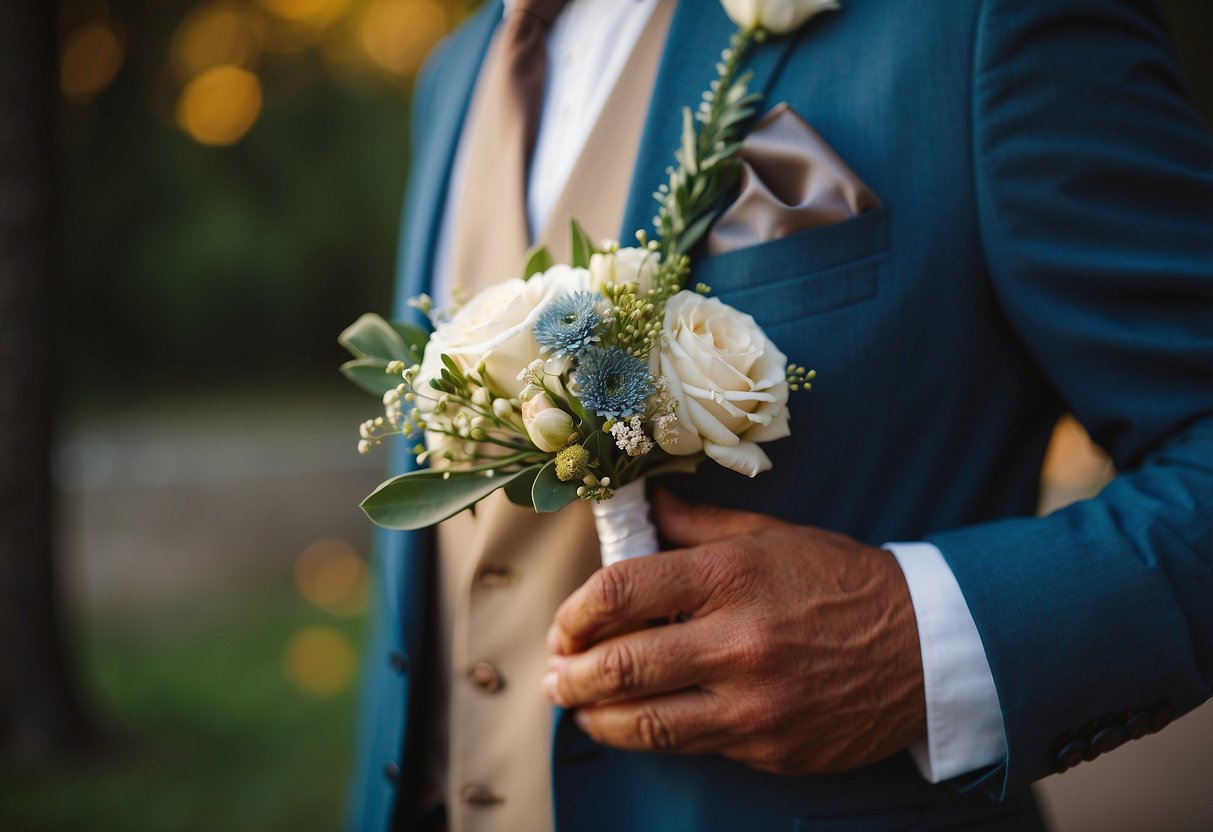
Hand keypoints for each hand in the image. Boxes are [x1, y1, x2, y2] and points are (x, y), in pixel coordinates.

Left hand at [543, 489, 926, 774]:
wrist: (924, 647)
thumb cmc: (841, 581)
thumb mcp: (771, 535)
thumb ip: (696, 525)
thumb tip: (641, 506)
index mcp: (732, 576)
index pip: (621, 591)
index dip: (573, 611)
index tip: (564, 623)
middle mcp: (739, 642)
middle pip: (619, 666)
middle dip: (569, 674)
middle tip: (553, 673)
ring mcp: (755, 704)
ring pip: (644, 724)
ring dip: (594, 717)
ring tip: (578, 705)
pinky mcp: (769, 748)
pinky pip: (692, 745)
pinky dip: (653, 735)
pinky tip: (637, 722)